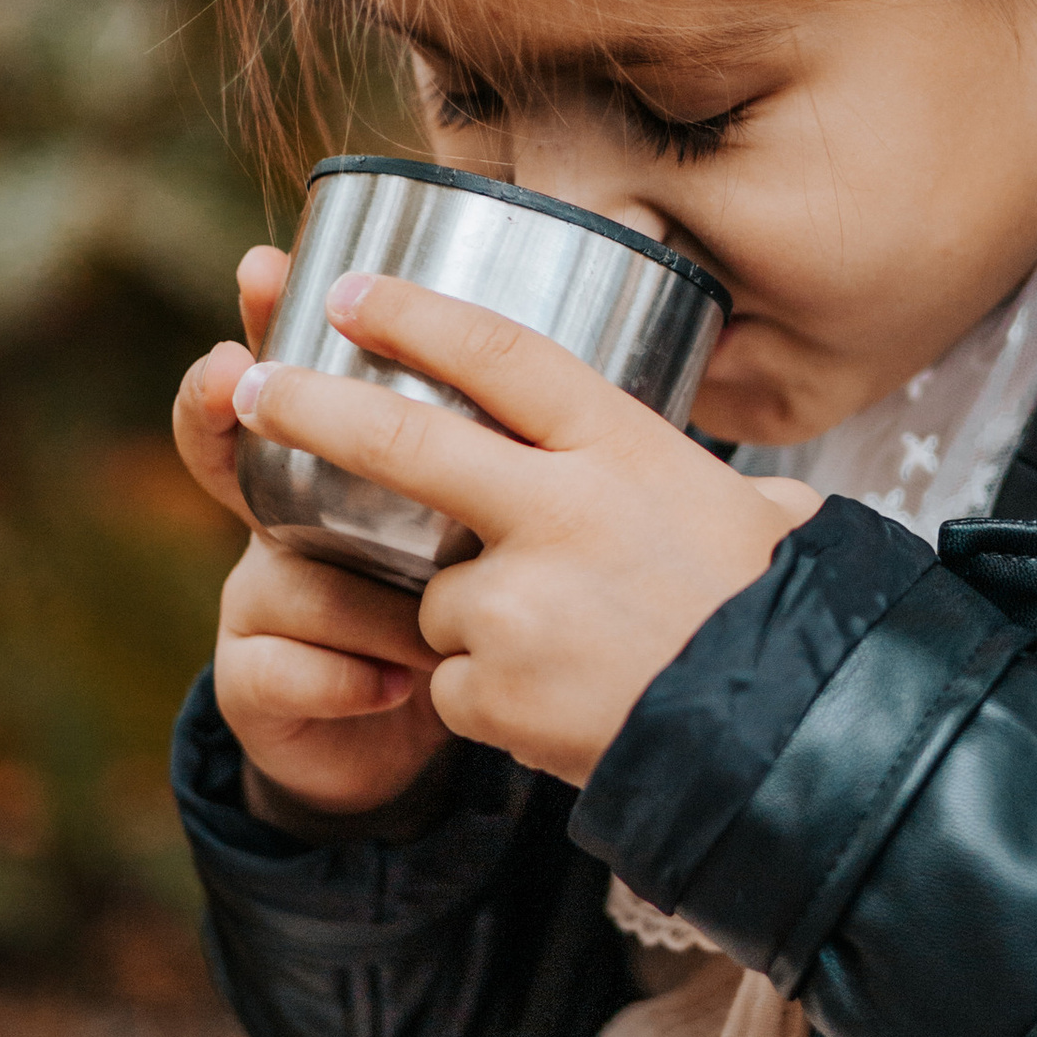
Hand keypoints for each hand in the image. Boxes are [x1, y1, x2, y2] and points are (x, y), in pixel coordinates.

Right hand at [174, 248, 455, 823]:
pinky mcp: (251, 683)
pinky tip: (398, 689)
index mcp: (337, 472)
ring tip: (435, 633)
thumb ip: (490, 460)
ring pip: (289, 576)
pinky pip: (285, 667)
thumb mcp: (479, 528)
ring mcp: (254, 602)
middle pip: (226, 451)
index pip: (289, 375)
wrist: (416, 745)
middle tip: (232, 376)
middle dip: (220, 403)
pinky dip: (349, 678)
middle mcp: (278, 524)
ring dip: (370, 604)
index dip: (266, 321)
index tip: (263, 265)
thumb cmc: (458, 612)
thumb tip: (553, 374)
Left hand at [228, 270, 823, 791]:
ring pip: (435, 598)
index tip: (346, 294)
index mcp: (624, 448)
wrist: (785, 742)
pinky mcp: (490, 686)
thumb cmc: (770, 617)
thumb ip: (706, 492)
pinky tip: (564, 706)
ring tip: (574, 655)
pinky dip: (489, 698)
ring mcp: (517, 601)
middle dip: (309, 406)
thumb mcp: (746, 515)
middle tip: (252, 385)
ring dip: (475, 624)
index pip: (500, 354)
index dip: (415, 317)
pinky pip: (451, 683)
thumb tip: (764, 501)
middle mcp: (562, 509)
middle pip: (402, 440)